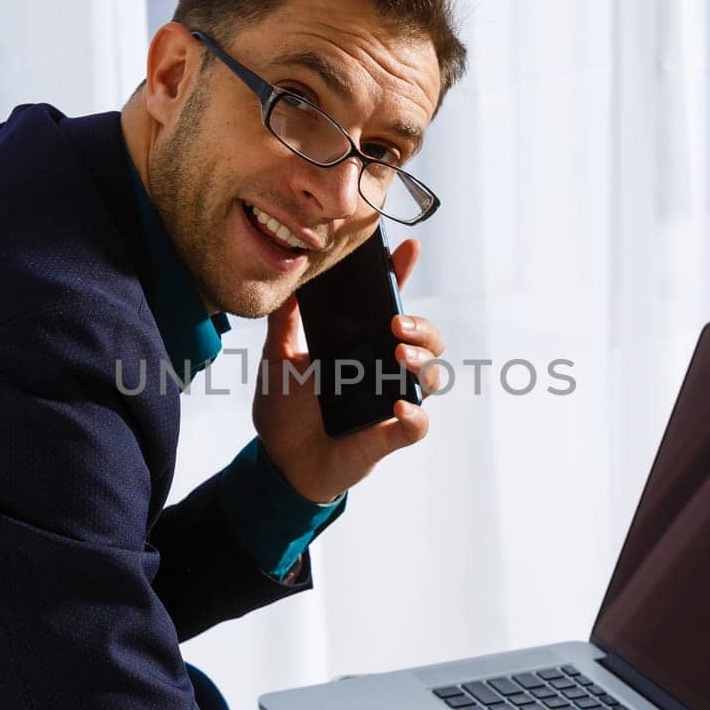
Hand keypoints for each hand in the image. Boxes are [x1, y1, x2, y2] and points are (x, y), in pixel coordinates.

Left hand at [252, 236, 446, 504]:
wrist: (282, 462)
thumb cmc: (284, 411)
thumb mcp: (277, 358)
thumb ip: (284, 321)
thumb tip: (288, 277)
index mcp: (359, 343)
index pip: (387, 304)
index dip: (401, 276)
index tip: (408, 248)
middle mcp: (382, 368)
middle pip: (425, 337)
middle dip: (421, 325)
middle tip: (394, 324)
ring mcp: (391, 399)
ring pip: (432, 374)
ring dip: (423, 361)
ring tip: (398, 354)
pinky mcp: (391, 434)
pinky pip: (418, 423)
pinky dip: (414, 414)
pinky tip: (397, 407)